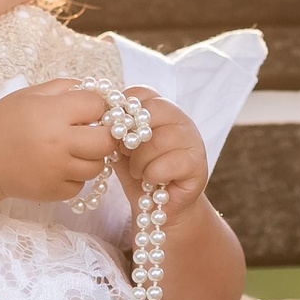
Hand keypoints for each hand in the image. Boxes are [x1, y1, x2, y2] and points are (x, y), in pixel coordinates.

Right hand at [0, 79, 118, 203]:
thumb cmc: (4, 123)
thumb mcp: (29, 94)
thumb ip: (63, 87)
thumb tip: (93, 90)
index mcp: (52, 113)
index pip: (96, 105)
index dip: (94, 105)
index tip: (85, 108)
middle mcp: (59, 143)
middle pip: (107, 141)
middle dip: (104, 134)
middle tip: (90, 131)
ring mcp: (58, 170)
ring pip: (97, 166)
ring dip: (90, 157)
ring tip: (72, 150)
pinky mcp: (54, 192)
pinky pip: (81, 185)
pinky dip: (75, 176)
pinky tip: (59, 166)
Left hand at [112, 90, 208, 207]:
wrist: (157, 206)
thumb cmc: (138, 171)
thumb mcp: (121, 146)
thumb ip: (114, 128)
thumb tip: (101, 117)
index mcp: (161, 108)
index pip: (141, 93)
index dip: (122, 112)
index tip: (115, 132)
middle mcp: (180, 119)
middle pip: (151, 111)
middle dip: (130, 136)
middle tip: (125, 153)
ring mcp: (192, 140)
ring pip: (158, 140)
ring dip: (139, 162)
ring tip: (138, 172)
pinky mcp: (198, 165)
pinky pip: (168, 164)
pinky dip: (152, 175)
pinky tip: (151, 181)